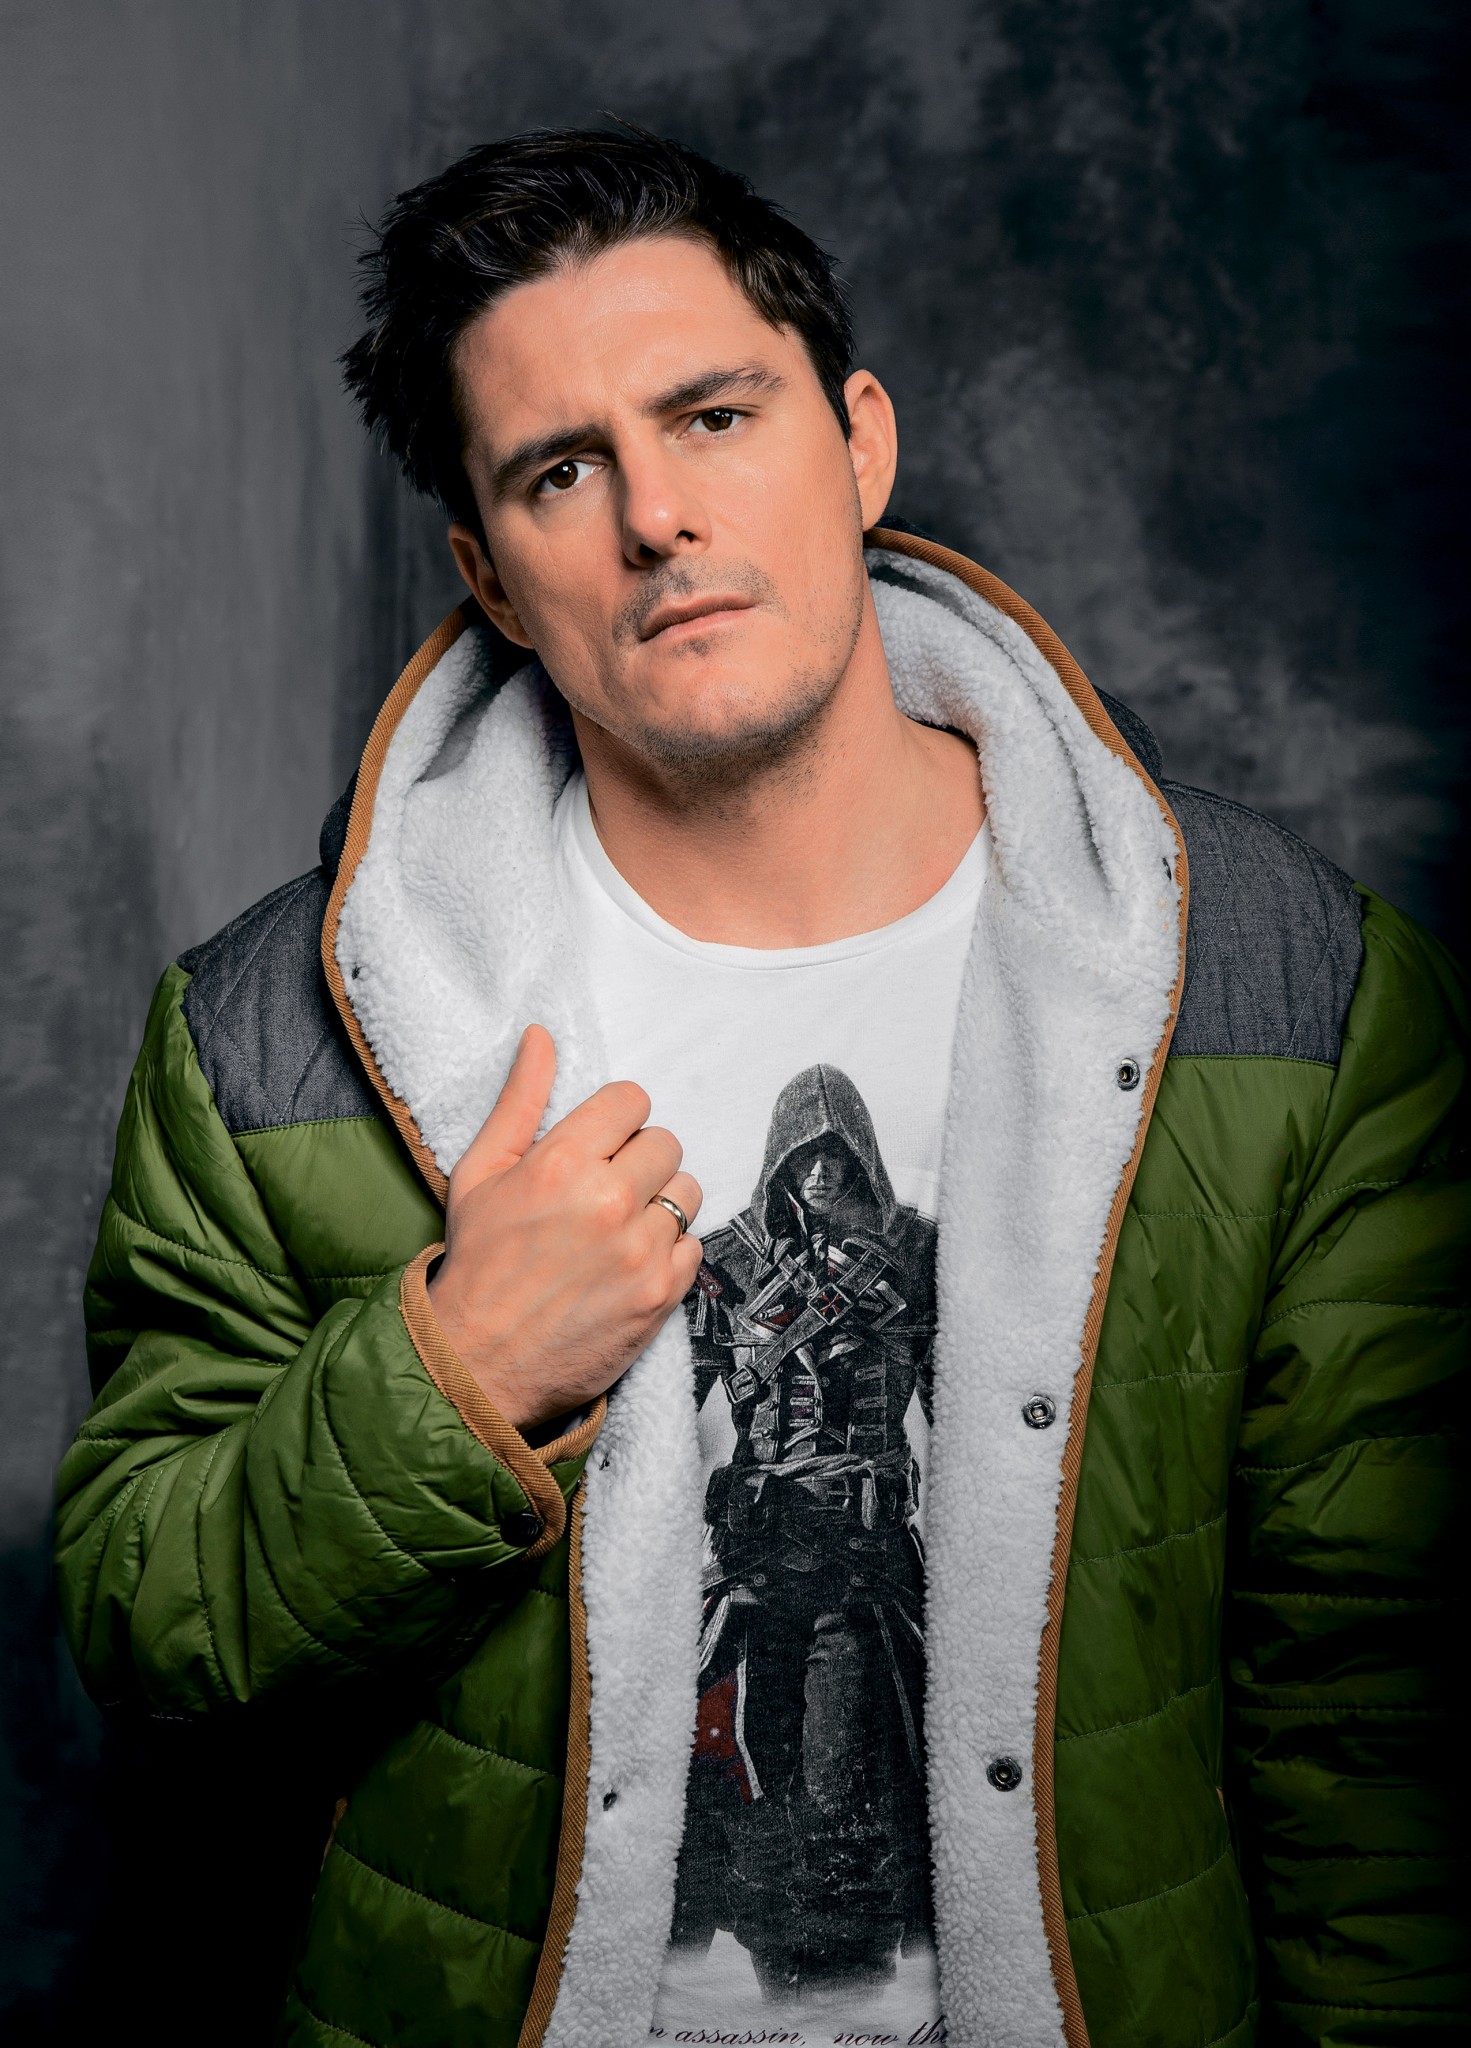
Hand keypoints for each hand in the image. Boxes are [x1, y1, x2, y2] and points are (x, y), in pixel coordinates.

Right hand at [426, 1025, 702, 1429]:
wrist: (478, 1362)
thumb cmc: (476, 1264)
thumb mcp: (481, 1174)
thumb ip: (519, 1100)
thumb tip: (541, 1037)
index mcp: (561, 1163)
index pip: (631, 1101)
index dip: (616, 1120)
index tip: (602, 1144)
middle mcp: (607, 1202)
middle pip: (665, 1143)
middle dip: (639, 1160)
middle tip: (606, 1190)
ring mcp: (640, 1250)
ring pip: (687, 1192)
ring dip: (661, 1204)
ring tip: (621, 1227)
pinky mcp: (662, 1294)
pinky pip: (694, 1246)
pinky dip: (670, 1252)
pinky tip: (630, 1264)